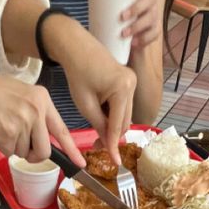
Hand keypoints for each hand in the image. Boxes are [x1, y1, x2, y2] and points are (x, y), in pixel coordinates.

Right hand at [0, 70, 84, 165]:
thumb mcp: (26, 96)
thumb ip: (39, 116)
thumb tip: (46, 141)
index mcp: (43, 100)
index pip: (61, 130)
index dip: (71, 150)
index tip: (80, 164)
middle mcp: (35, 111)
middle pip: (44, 151)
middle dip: (34, 155)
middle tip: (24, 148)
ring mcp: (21, 123)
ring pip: (25, 153)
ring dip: (15, 147)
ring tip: (5, 127)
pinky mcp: (7, 133)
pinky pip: (10, 152)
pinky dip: (3, 146)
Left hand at [46, 17, 135, 163]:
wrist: (77, 47)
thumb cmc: (78, 73)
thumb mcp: (85, 104)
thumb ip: (98, 125)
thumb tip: (107, 143)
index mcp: (122, 89)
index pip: (118, 125)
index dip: (113, 145)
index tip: (115, 162)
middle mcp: (132, 85)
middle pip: (125, 122)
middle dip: (112, 135)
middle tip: (97, 146)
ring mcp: (132, 82)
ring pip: (125, 115)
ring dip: (113, 125)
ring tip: (96, 128)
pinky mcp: (128, 81)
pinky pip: (123, 105)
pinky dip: (113, 114)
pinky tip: (101, 114)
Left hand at [121, 0, 161, 51]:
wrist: (123, 34)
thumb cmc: (117, 10)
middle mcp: (151, 0)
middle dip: (137, 8)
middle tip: (122, 16)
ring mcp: (154, 15)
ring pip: (152, 19)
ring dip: (138, 26)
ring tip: (124, 33)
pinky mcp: (153, 31)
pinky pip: (153, 35)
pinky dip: (143, 39)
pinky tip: (133, 42)